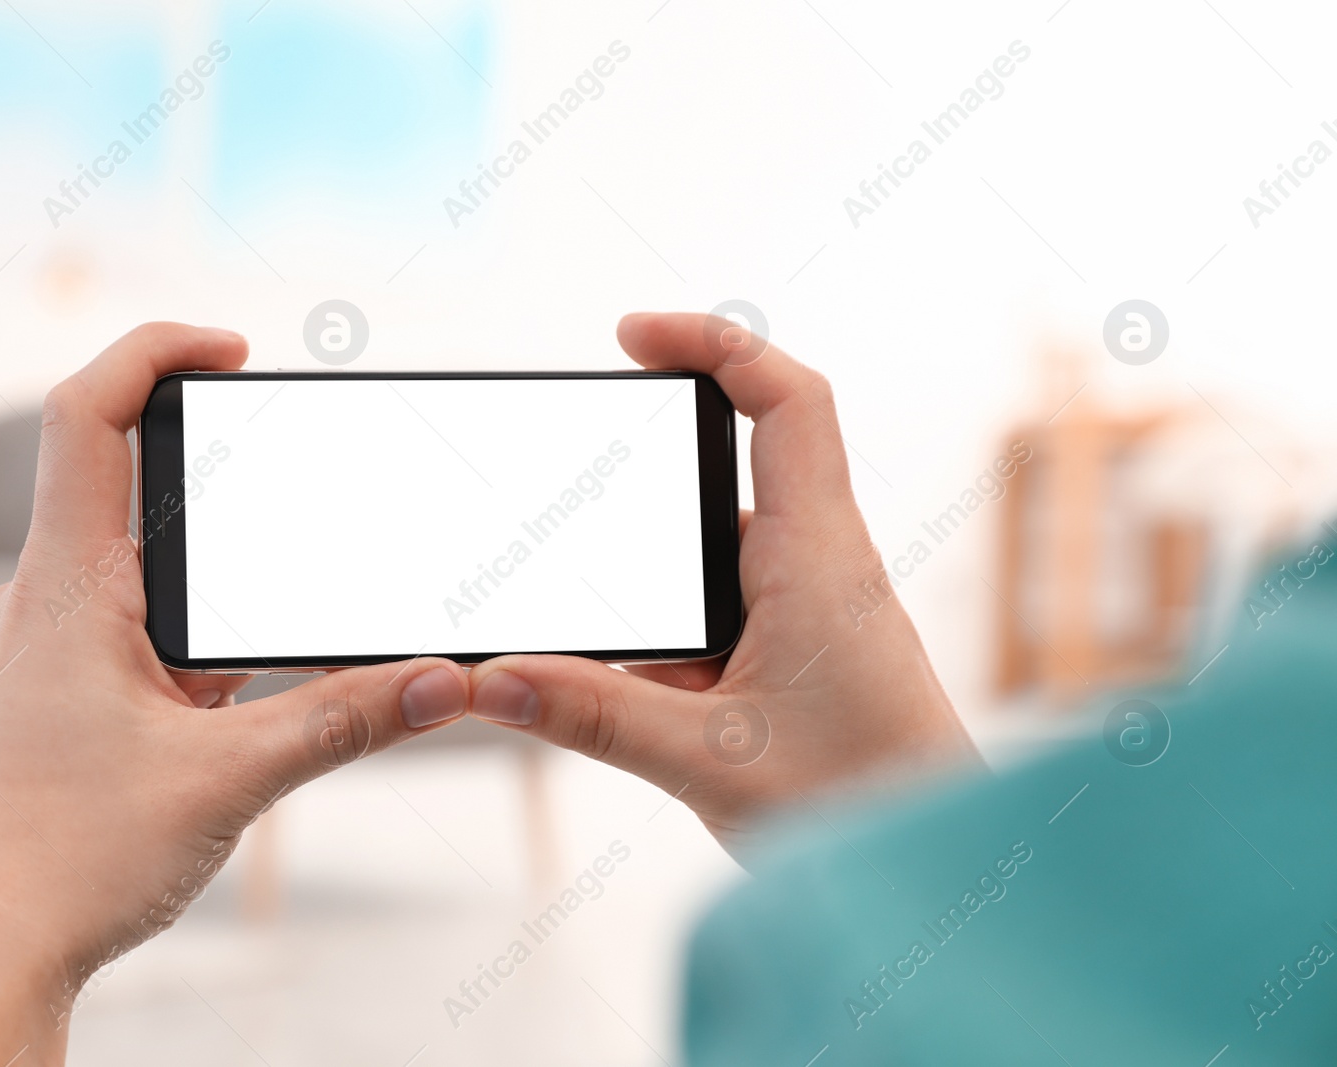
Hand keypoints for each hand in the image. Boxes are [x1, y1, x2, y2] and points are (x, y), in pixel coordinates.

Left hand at [0, 324, 469, 1065]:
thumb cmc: (62, 862)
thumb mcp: (229, 780)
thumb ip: (345, 719)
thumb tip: (446, 681)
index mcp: (64, 589)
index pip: (84, 417)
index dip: (155, 353)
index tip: (235, 349)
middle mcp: (45, 602)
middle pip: (132, 487)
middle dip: (225, 485)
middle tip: (304, 488)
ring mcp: (50, 650)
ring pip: (146, 571)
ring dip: (219, 582)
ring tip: (282, 621)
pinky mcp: (64, 696)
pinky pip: (141, 634)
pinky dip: (202, 642)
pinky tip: (244, 696)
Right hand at [465, 313, 979, 857]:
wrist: (935, 874)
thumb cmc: (861, 807)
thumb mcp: (706, 760)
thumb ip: (593, 716)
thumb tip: (493, 679)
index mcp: (817, 559)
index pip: (787, 401)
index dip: (715, 343)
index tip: (633, 336)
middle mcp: (820, 567)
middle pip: (736, 464)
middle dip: (646, 473)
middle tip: (568, 482)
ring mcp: (812, 610)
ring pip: (718, 550)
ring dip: (652, 573)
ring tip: (587, 615)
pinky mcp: (800, 653)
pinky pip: (722, 609)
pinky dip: (668, 631)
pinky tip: (627, 684)